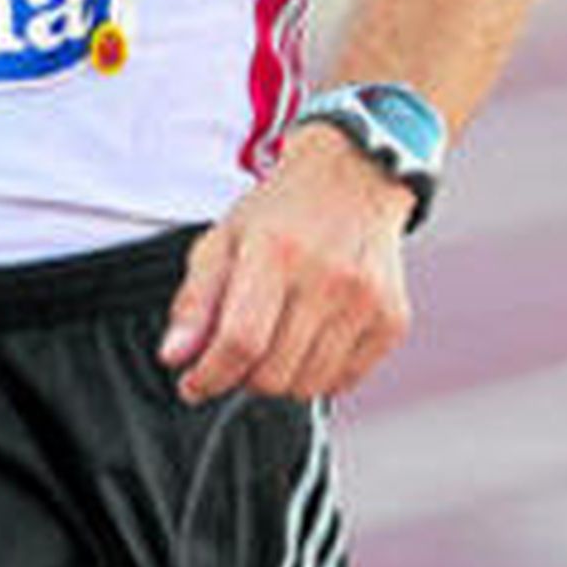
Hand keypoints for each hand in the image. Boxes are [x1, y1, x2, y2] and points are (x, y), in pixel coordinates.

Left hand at [159, 123, 413, 404]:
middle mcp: (326, 277)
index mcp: (275, 251)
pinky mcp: (391, 320)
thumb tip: (175, 357)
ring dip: (279, 379)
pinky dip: (318, 375)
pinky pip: (344, 382)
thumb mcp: (223, 239)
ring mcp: (365, 302)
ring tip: (273, 343)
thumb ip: (195, 301)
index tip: (193, 384)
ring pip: (308, 385)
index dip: (209, 375)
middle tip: (237, 354)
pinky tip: (307, 341)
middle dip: (242, 376)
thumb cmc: (281, 213)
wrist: (352, 180)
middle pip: (272, 373)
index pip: (240, 341)